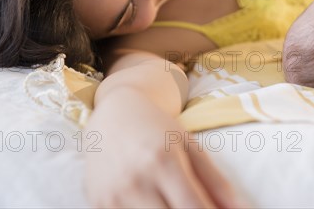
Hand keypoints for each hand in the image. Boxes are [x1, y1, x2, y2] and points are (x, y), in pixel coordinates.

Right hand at [84, 88, 247, 208]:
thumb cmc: (158, 129)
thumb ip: (216, 181)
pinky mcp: (97, 204)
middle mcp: (135, 181)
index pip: (195, 208)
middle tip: (198, 207)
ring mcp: (112, 196)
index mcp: (164, 162)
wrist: (113, 113)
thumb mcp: (190, 146)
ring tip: (176, 203)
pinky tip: (155, 204)